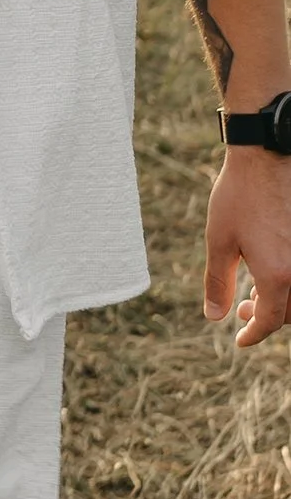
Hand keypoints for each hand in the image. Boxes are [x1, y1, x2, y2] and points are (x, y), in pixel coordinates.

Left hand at [205, 144, 290, 348]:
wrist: (267, 157)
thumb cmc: (239, 196)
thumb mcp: (220, 240)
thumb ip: (218, 282)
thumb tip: (215, 316)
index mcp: (278, 275)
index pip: (269, 321)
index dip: (253, 334)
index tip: (240, 341)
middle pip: (289, 312)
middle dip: (264, 317)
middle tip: (241, 310)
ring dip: (278, 301)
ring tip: (251, 291)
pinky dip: (287, 282)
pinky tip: (267, 270)